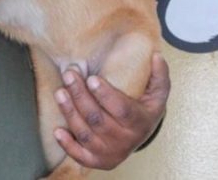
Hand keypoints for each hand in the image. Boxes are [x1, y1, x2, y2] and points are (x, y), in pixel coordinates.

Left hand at [53, 52, 169, 169]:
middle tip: (69, 75)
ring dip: (70, 113)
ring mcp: (110, 152)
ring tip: (60, 92)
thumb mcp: (157, 93)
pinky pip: (80, 156)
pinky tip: (57, 130)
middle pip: (98, 120)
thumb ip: (159, 75)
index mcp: (140, 122)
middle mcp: (125, 140)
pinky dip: (68, 145)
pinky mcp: (97, 160)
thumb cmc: (144, 108)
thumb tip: (156, 56)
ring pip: (86, 134)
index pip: (122, 110)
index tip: (91, 78)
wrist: (139, 136)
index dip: (106, 95)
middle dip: (80, 96)